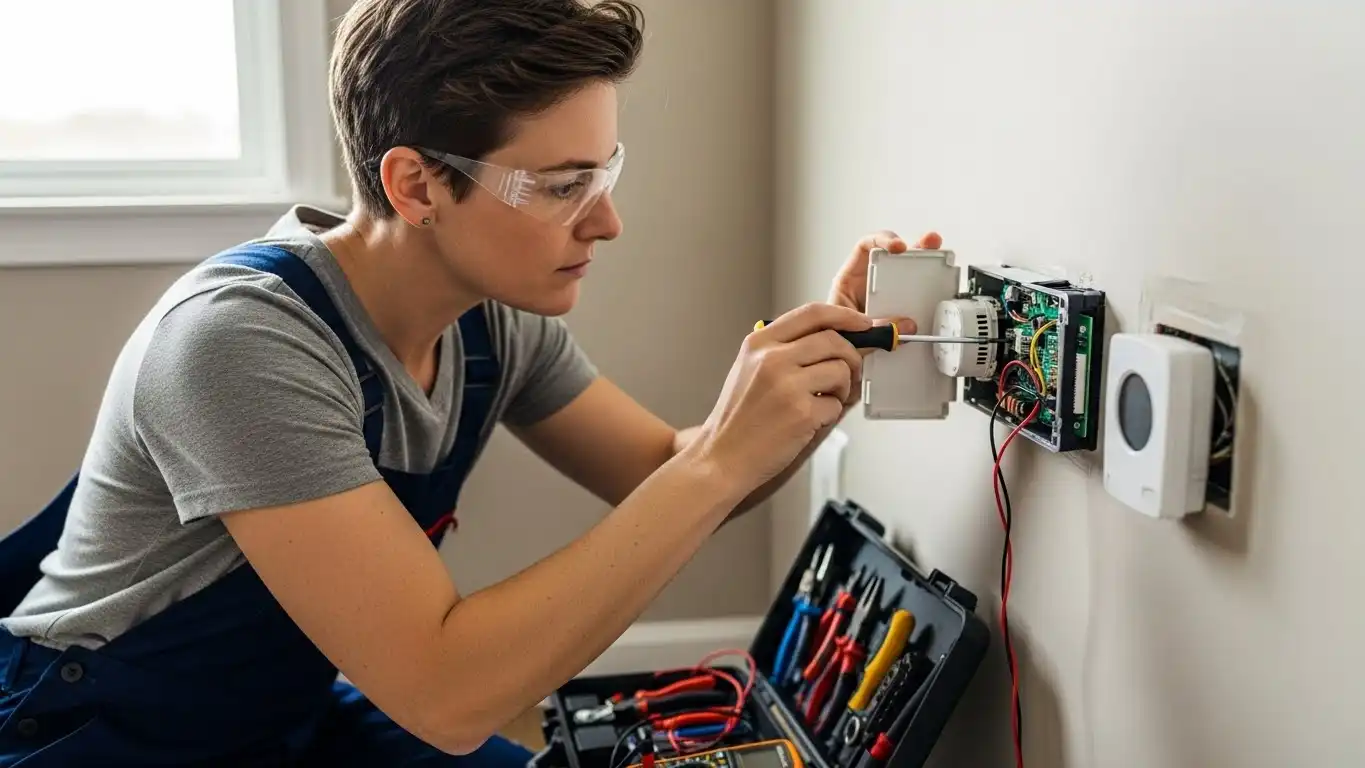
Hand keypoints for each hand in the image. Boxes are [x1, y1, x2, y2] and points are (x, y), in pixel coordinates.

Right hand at [690, 303, 869, 492]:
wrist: (720, 457)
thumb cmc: (737, 420)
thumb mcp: (750, 369)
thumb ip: (785, 350)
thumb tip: (831, 340)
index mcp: (758, 343)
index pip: (812, 313)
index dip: (845, 315)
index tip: (862, 323)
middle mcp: (772, 359)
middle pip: (834, 340)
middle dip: (850, 358)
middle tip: (848, 374)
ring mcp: (787, 385)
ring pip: (841, 371)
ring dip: (840, 389)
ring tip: (818, 402)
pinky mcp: (802, 413)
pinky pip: (836, 405)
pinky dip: (829, 415)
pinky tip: (808, 422)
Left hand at [828, 230, 943, 338]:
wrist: (843, 360)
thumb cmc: (838, 341)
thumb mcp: (850, 334)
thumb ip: (875, 329)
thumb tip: (905, 325)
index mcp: (850, 281)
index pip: (865, 247)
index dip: (881, 241)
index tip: (897, 248)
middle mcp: (870, 283)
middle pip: (894, 256)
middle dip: (915, 246)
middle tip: (929, 243)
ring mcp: (886, 295)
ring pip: (909, 274)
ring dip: (927, 263)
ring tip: (941, 257)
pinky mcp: (899, 310)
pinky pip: (916, 298)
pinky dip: (929, 293)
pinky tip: (940, 287)